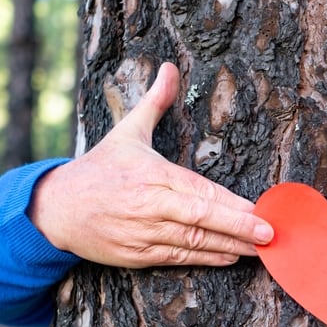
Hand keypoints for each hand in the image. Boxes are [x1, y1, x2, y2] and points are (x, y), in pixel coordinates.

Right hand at [27, 62, 273, 267]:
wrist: (55, 208)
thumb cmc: (98, 169)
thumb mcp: (127, 132)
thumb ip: (155, 102)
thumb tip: (170, 67)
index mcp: (151, 175)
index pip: (200, 191)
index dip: (232, 204)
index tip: (260, 209)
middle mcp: (149, 206)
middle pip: (201, 219)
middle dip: (239, 228)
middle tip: (270, 234)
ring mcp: (142, 233)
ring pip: (193, 242)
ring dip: (229, 247)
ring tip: (259, 249)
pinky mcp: (136, 255)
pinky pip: (177, 258)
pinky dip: (204, 259)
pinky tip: (228, 258)